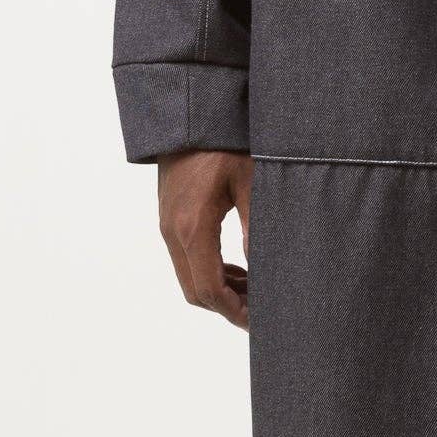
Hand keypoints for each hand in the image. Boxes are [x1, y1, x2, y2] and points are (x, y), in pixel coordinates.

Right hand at [157, 148, 253, 328]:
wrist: (187, 116)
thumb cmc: (222, 142)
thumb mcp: (251, 180)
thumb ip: (257, 225)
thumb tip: (268, 267)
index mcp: (193, 227)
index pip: (209, 289)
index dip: (235, 311)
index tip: (260, 321)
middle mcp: (174, 232)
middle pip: (196, 292)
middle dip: (229, 307)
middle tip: (263, 311)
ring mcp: (168, 226)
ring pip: (189, 278)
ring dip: (220, 291)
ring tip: (257, 291)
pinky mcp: (170, 219)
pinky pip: (187, 259)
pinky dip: (211, 272)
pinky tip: (239, 269)